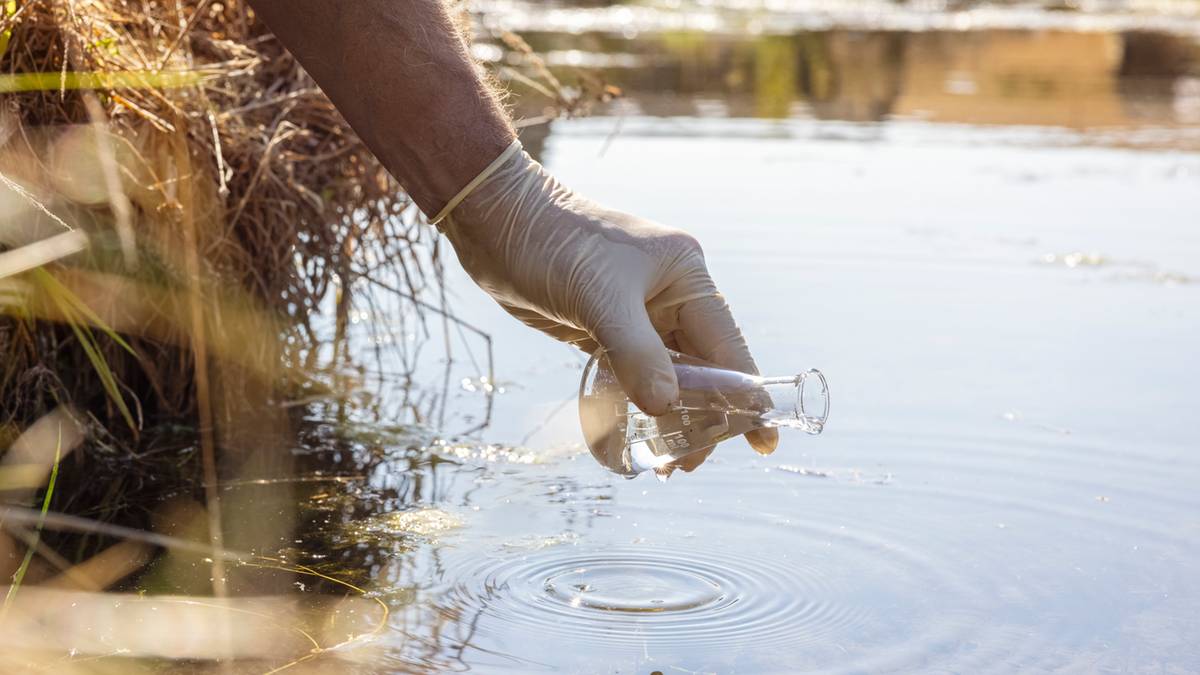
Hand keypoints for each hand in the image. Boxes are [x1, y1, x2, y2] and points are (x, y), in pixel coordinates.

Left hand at [439, 142, 777, 456]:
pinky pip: (632, 375)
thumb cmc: (551, 243)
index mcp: (685, 276)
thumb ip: (636, 353)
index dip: (746, 396)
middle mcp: (669, 296)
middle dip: (702, 417)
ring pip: (667, 376)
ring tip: (664, 463)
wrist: (493, 220)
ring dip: (668, 417)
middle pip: (702, 369)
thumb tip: (667, 408)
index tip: (762, 442)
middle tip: (685, 464)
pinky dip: (636, 404)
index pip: (727, 347)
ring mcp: (637, 314)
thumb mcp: (598, 298)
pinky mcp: (605, 328)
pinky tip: (635, 434)